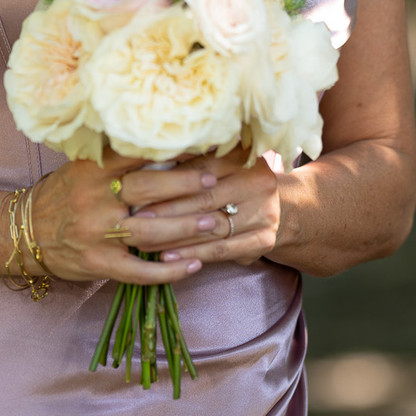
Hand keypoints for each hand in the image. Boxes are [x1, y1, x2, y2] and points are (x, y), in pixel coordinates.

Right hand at [28, 150, 220, 284]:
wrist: (23, 232)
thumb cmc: (61, 195)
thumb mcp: (81, 168)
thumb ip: (115, 161)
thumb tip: (162, 147)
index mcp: (92, 170)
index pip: (135, 155)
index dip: (168, 150)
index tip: (198, 146)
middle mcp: (95, 199)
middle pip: (147, 190)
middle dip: (184, 185)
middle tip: (213, 182)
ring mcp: (97, 234)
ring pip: (149, 231)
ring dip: (184, 227)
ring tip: (211, 221)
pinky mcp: (99, 264)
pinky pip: (139, 271)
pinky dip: (169, 271)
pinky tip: (193, 266)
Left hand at [133, 147, 280, 268]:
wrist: (278, 208)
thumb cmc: (235, 183)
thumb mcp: (221, 166)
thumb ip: (192, 165)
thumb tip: (145, 167)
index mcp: (244, 157)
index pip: (201, 169)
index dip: (170, 182)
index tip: (140, 192)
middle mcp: (259, 183)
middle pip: (205, 200)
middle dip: (167, 211)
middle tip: (137, 219)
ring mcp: (264, 213)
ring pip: (210, 228)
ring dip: (175, 237)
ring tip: (146, 242)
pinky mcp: (263, 240)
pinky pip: (221, 250)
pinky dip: (192, 254)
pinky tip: (169, 257)